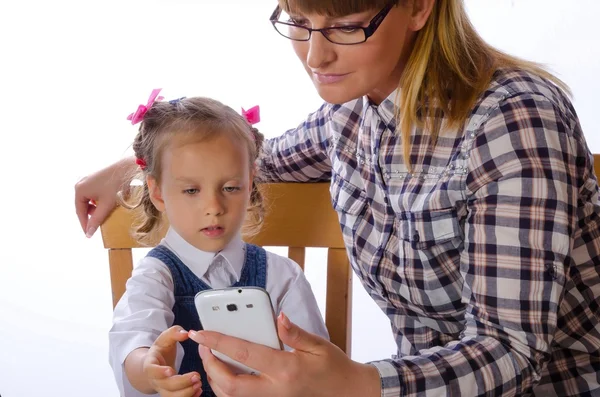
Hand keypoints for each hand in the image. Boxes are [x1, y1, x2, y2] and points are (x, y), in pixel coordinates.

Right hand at [74, 157, 135, 236]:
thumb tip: (88, 233)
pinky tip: (106, 203)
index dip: (84, 224)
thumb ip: (97, 220)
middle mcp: (80, 184)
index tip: (89, 235)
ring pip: (88, 200)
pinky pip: (93, 194)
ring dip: (95, 208)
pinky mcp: (95, 178)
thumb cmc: (116, 186)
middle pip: (83, 205)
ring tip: (104, 213)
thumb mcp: (106, 205)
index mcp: (79, 190)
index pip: (79, 212)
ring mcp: (87, 180)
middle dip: (90, 215)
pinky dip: (98, 201)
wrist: (127, 168)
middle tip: (98, 224)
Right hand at [142, 326, 202, 396]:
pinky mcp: (171, 394)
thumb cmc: (161, 350)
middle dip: (181, 382)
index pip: (152, 370)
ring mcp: (163, 388)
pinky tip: (199, 391)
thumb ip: (175, 332)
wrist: (156, 364)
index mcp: (151, 364)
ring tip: (199, 383)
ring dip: (186, 392)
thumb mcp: (165, 338)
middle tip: (196, 376)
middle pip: (165, 386)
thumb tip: (185, 333)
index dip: (160, 372)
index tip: (171, 370)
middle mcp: (155, 379)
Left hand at [188, 313, 380, 396]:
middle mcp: (275, 389)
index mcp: (286, 369)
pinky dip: (226, 389)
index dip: (219, 341)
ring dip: (215, 379)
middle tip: (202, 346)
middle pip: (230, 384)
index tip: (200, 332)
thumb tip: (278, 317)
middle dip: (210, 365)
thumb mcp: (318, 344)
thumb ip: (294, 332)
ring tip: (210, 358)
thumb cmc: (333, 367)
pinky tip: (224, 374)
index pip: (244, 354)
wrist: (346, 392)